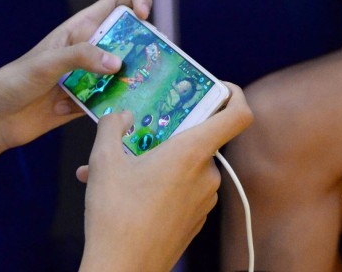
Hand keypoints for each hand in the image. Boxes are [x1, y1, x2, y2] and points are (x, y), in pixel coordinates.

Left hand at [0, 0, 153, 153]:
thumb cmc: (15, 81)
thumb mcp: (47, 62)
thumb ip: (81, 57)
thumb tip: (117, 63)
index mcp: (80, 29)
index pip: (117, 2)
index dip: (136, 1)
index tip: (144, 17)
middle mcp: (90, 50)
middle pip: (130, 38)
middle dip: (147, 45)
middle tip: (155, 59)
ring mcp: (91, 77)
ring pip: (126, 72)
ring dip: (138, 78)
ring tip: (149, 87)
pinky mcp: (90, 103)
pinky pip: (115, 101)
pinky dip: (124, 104)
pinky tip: (129, 112)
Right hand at [77, 83, 252, 271]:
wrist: (123, 271)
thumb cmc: (115, 217)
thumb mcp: (103, 160)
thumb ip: (114, 126)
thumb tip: (122, 115)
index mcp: (193, 153)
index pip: (238, 114)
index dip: (234, 94)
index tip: (217, 87)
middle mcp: (206, 175)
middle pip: (199, 138)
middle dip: (167, 132)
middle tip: (137, 132)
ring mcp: (203, 200)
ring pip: (184, 166)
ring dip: (153, 161)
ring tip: (113, 168)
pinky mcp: (194, 220)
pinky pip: (180, 189)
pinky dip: (157, 184)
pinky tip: (122, 192)